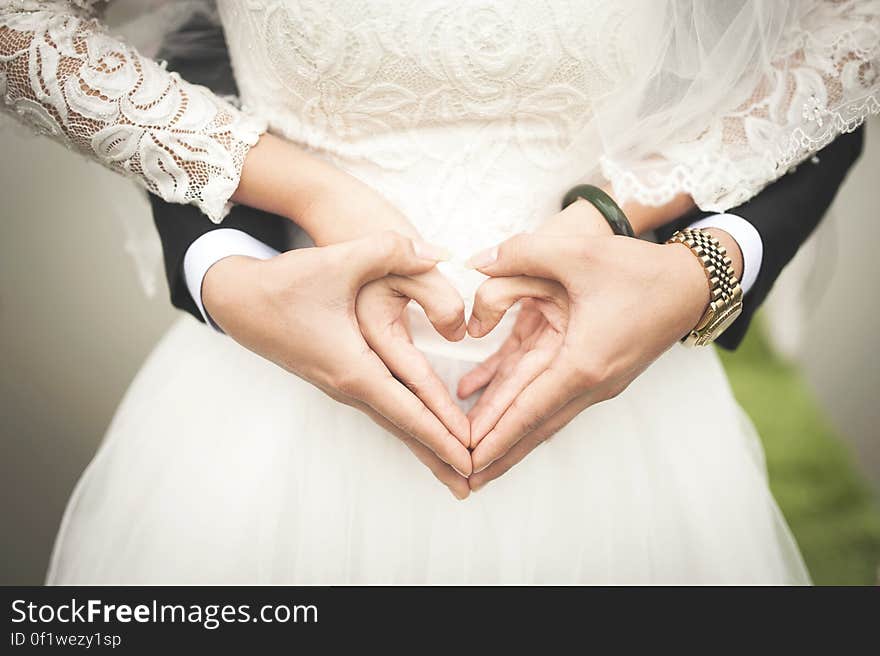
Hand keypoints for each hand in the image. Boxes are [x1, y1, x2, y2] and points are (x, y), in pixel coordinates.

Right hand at [202, 232, 472, 497]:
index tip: (470, 457)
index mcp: (352, 367)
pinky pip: (382, 408)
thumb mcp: (338, 260)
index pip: (407, 409)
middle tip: (473, 483)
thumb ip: (391, 251)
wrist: (237, 300)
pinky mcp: (339, 376)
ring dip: (424, 444)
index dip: (442, 433)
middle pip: (403, 428)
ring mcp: (341, 385)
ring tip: (452, 468)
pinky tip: (421, 431)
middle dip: (438, 455)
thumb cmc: (285, 284)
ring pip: (393, 421)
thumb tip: (438, 252)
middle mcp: (348, 385)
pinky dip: (407, 424)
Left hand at [462, 230, 713, 490]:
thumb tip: (476, 263)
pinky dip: (521, 403)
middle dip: (498, 453)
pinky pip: (550, 394)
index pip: (528, 410)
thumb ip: (521, 253)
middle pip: (533, 426)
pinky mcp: (595, 372)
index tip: (468, 462)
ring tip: (478, 459)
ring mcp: (595, 382)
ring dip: (509, 436)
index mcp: (582, 362)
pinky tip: (488, 397)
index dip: (495, 436)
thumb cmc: (638, 270)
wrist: (691, 284)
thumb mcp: (577, 252)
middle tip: (463, 478)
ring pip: (542, 415)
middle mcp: (589, 383)